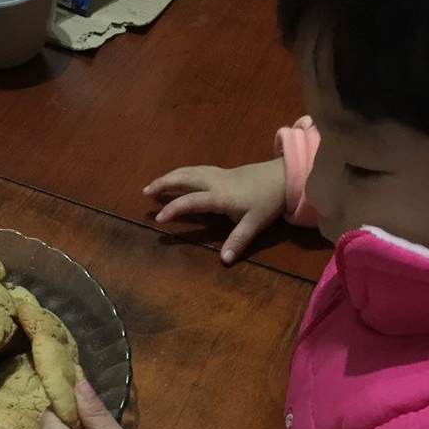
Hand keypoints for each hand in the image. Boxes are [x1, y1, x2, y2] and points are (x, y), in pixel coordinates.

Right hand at [143, 159, 285, 264]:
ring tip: (155, 185)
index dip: (173, 209)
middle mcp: (214, 181)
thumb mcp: (255, 223)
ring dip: (170, 176)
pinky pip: (195, 169)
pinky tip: (178, 178)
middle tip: (145, 191)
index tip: (158, 218)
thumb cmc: (268, 200)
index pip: (191, 201)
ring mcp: (217, 174)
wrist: (284, 176)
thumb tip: (224, 259)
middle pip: (183, 178)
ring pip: (188, 171)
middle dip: (163, 184)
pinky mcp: (222, 172)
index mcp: (219, 195)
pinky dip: (181, 173)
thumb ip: (238, 240)